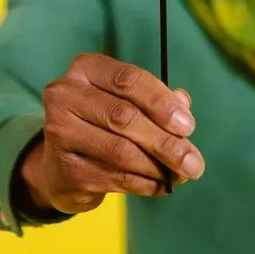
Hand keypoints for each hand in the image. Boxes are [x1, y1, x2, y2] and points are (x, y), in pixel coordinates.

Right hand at [19, 53, 204, 214]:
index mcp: (86, 68)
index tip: (188, 126)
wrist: (62, 165)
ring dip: (159, 166)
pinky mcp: (64, 169)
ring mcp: (60, 133)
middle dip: (166, 141)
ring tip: (182, 174)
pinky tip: (162, 184)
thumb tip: (184, 106)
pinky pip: (116, 177)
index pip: (128, 79)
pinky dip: (146, 184)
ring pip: (121, 151)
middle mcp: (65, 96)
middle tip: (194, 161)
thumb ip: (158, 100)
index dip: (161, 101)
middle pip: (124, 117)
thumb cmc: (104, 123)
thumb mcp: (129, 101)